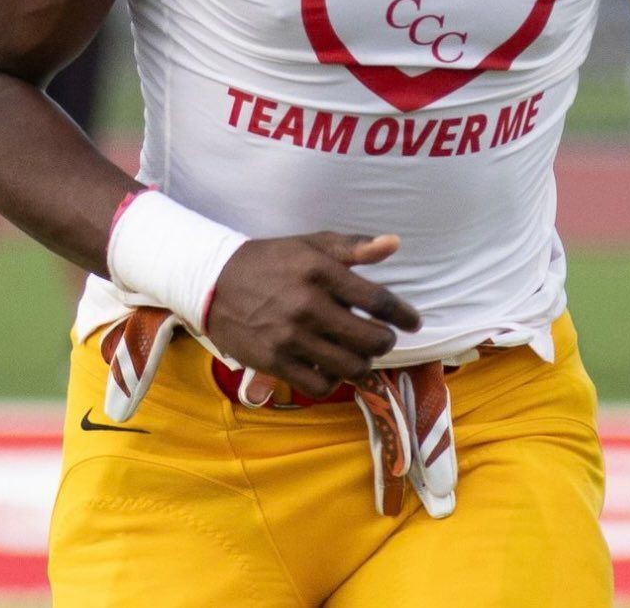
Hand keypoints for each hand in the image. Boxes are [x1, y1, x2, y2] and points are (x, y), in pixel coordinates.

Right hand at [205, 232, 421, 398]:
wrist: (215, 281)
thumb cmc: (271, 261)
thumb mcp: (311, 244)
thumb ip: (354, 247)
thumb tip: (394, 244)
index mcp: (320, 271)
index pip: (377, 299)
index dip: (403, 314)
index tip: (414, 322)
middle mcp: (308, 304)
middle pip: (370, 339)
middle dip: (384, 341)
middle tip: (382, 338)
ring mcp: (290, 336)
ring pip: (349, 366)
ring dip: (363, 364)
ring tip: (360, 355)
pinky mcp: (274, 361)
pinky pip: (319, 385)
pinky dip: (333, 381)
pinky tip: (331, 368)